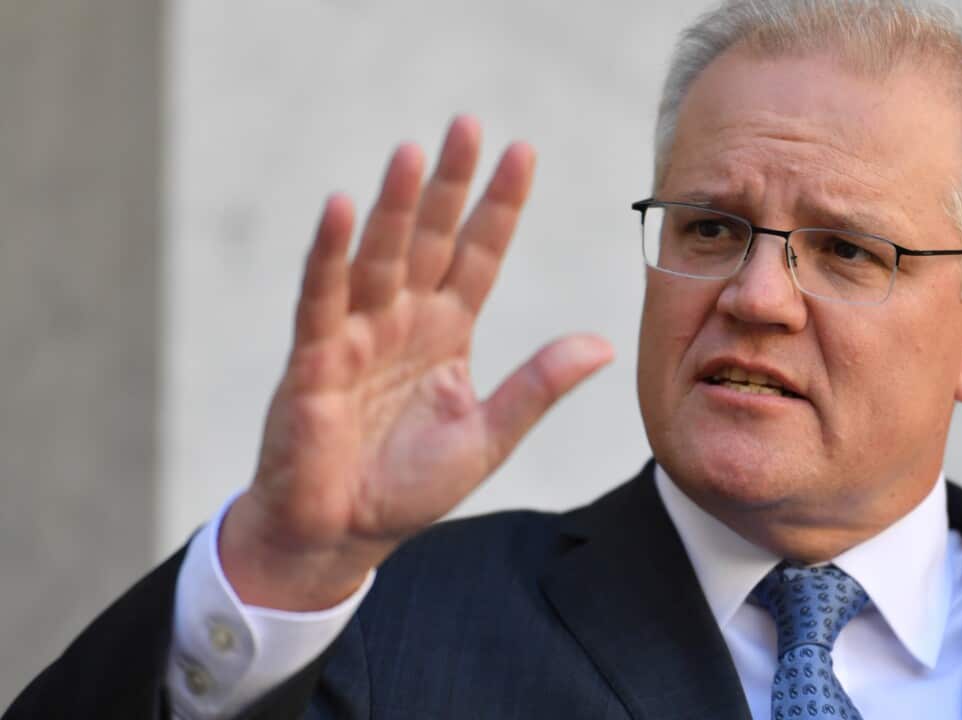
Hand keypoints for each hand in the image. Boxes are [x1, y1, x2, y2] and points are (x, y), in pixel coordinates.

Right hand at [218, 117, 613, 609]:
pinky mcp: (315, 359)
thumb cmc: (406, 487)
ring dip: (396, 207)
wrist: (340, 536)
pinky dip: (330, 255)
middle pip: (430, 239)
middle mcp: (403, 320)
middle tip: (468, 124)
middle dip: (449, 184)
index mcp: (446, 332)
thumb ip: (537, 388)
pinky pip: (322, 298)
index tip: (523, 152)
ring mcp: (357, 335)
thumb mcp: (487, 435)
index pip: (478, 255)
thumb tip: (603, 345)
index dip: (498, 206)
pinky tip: (341, 208)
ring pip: (380, 257)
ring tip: (414, 152)